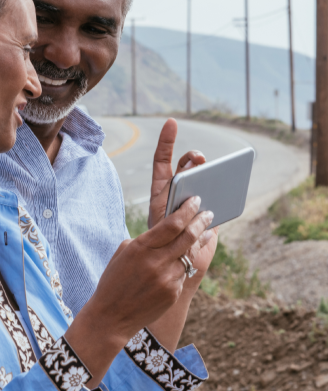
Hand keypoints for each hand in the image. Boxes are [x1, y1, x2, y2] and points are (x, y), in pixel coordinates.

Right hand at [65, 195, 213, 385]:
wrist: (111, 316)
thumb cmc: (114, 279)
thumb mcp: (124, 252)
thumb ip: (147, 240)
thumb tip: (168, 231)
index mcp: (141, 247)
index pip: (172, 223)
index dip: (187, 210)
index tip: (196, 200)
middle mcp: (156, 262)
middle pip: (188, 236)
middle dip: (200, 221)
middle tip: (209, 213)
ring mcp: (167, 279)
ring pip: (189, 255)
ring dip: (198, 241)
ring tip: (205, 232)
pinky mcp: (173, 293)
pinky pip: (183, 273)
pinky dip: (185, 264)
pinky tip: (186, 258)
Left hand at [147, 117, 217, 280]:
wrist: (177, 268)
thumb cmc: (163, 247)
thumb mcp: (163, 228)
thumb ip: (176, 213)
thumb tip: (198, 197)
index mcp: (162, 192)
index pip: (162, 162)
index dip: (166, 141)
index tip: (171, 122)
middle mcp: (180, 192)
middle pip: (188, 168)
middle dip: (194, 159)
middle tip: (199, 158)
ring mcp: (197, 201)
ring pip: (206, 180)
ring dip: (212, 174)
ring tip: (216, 172)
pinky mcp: (213, 213)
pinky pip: (221, 198)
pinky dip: (225, 193)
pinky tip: (228, 192)